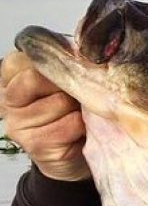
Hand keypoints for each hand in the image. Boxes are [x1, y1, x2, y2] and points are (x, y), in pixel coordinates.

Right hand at [1, 50, 90, 180]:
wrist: (78, 155)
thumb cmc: (73, 113)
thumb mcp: (66, 84)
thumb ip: (63, 65)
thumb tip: (76, 49)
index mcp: (12, 80)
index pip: (20, 59)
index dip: (49, 63)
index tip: (64, 74)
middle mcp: (8, 101)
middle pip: (35, 77)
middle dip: (64, 85)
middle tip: (74, 98)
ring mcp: (18, 125)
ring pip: (57, 101)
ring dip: (77, 108)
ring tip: (78, 115)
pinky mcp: (35, 145)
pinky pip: (68, 124)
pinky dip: (82, 125)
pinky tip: (80, 131)